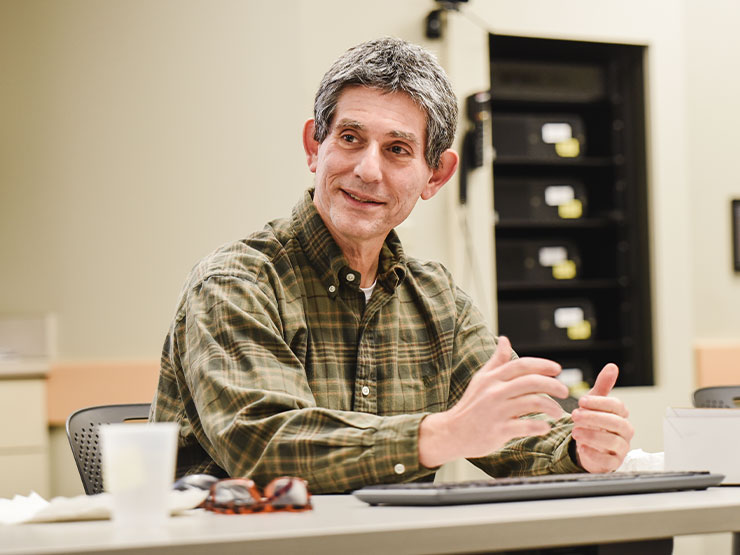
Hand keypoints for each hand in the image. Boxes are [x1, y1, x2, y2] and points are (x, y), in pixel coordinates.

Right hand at [419, 336, 568, 467]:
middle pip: (531, 382)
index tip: (557, 369)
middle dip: (553, 385)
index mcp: (492, 378)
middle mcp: (494, 392)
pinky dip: (540, 426)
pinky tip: (545, 427)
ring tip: (558, 413)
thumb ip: (496, 361)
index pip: (521, 365)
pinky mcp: (498, 430)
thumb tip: (504, 339)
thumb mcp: (481, 379)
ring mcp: (496, 411)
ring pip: (533, 403)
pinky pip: (526, 426)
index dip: (542, 365)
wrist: (453, 432)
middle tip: (565, 391)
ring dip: (551, 407)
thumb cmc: (471, 404)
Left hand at [571, 364, 633, 472]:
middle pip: (617, 423)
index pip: (617, 406)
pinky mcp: (613, 463)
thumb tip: (612, 366)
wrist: (588, 446)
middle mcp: (624, 431)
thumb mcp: (594, 402)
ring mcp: (621, 447)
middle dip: (595, 418)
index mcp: (620, 414)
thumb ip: (603, 386)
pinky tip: (582, 448)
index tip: (582, 400)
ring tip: (575, 432)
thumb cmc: (593, 422)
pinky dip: (595, 454)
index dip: (600, 402)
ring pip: (613, 441)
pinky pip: (608, 461)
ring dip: (593, 435)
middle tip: (575, 415)